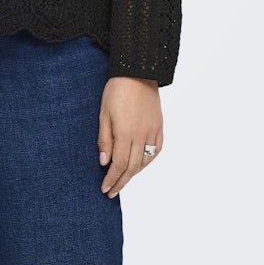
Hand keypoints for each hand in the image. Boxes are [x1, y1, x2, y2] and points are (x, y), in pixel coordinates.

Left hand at [98, 76, 162, 197]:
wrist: (138, 72)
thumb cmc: (116, 90)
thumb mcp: (104, 113)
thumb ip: (105, 139)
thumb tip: (104, 162)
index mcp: (125, 133)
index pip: (119, 165)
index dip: (112, 179)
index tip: (105, 189)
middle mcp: (141, 136)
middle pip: (132, 167)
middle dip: (121, 181)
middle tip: (112, 192)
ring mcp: (153, 132)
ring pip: (145, 161)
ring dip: (134, 174)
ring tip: (123, 180)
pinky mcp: (159, 127)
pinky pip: (156, 150)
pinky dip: (148, 161)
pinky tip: (141, 165)